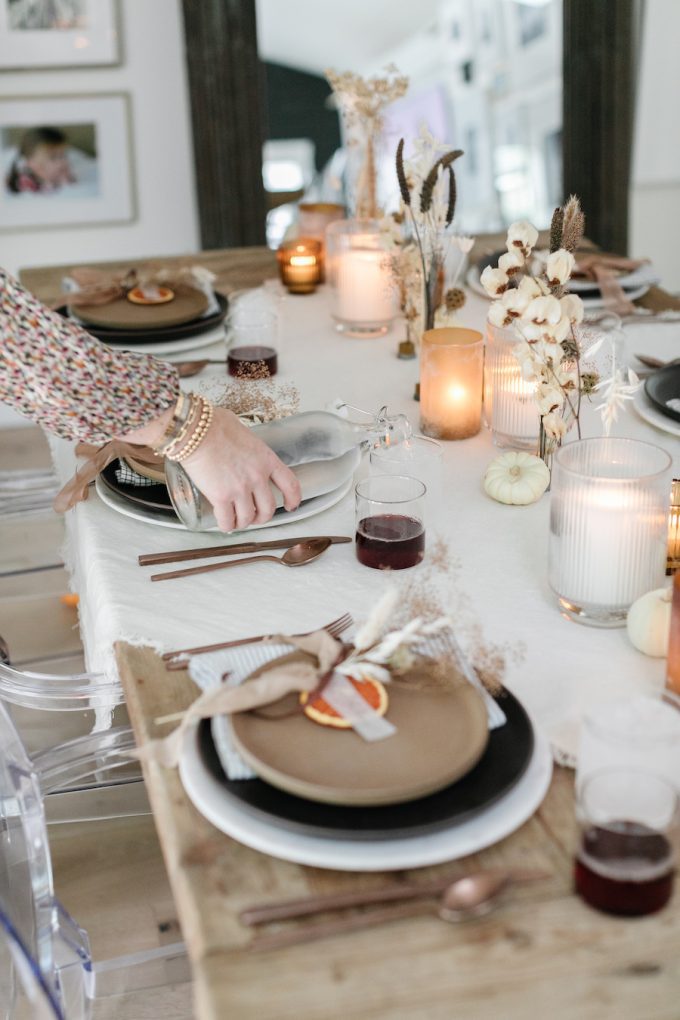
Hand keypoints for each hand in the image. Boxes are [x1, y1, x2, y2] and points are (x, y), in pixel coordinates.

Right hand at [181, 406, 300, 531]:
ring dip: (243, 522)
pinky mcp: (220, 497)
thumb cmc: (215, 425)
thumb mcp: (243, 432)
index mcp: (267, 459)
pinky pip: (228, 521)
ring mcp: (240, 489)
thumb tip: (240, 445)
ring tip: (236, 520)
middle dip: (262, 516)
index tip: (291, 506)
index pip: (290, 484)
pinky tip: (224, 524)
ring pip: (248, 518)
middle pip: (269, 508)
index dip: (293, 499)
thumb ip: (248, 446)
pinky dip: (227, 526)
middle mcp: (257, 477)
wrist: (195, 430)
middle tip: (255, 516)